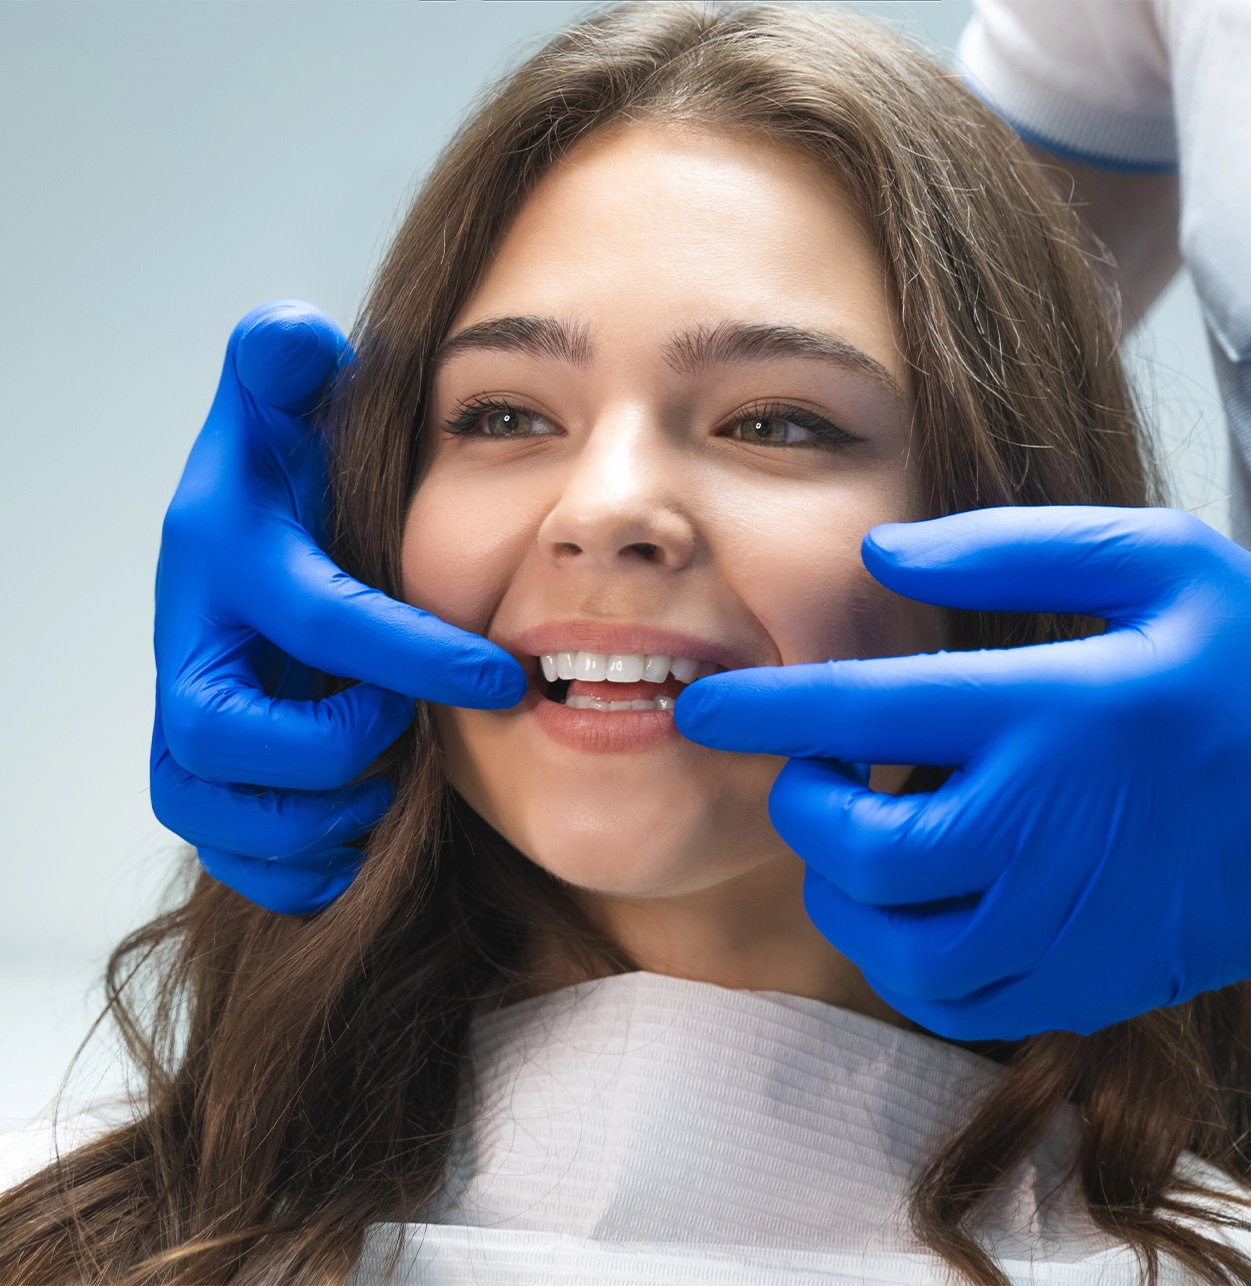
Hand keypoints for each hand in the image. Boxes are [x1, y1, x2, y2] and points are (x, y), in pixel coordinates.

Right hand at [151, 302, 525, 913]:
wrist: (257, 563)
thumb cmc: (291, 488)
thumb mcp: (286, 412)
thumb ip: (285, 364)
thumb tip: (295, 333)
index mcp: (221, 557)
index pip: (316, 616)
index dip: (413, 654)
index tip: (503, 677)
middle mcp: (188, 646)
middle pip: (223, 734)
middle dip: (333, 746)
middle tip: (410, 737)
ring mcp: (185, 722)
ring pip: (216, 809)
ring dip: (320, 815)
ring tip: (392, 789)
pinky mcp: (203, 782)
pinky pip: (231, 857)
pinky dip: (300, 868)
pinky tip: (364, 843)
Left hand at [675, 506, 1250, 1038]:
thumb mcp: (1161, 558)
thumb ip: (1010, 546)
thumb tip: (882, 556)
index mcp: (1054, 711)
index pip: (865, 710)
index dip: (765, 710)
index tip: (703, 706)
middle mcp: (1045, 827)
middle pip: (860, 848)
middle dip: (804, 807)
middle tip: (812, 770)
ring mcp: (1065, 921)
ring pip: (890, 940)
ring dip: (843, 886)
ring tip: (861, 834)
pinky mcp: (1087, 981)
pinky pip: (949, 999)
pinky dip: (900, 954)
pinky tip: (917, 903)